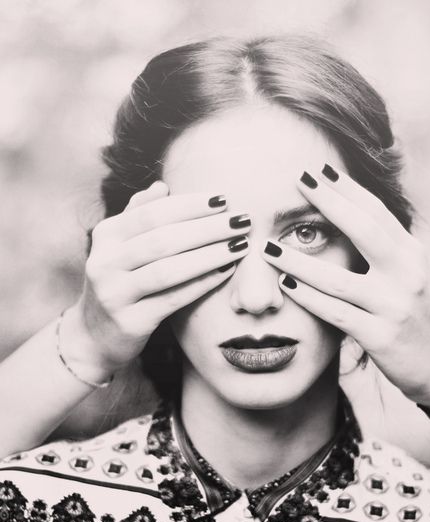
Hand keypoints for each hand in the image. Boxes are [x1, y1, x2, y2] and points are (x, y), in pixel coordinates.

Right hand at [63, 181, 249, 379]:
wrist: (95, 336)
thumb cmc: (120, 283)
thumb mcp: (120, 247)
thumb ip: (138, 216)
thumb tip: (162, 186)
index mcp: (106, 235)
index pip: (152, 212)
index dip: (190, 205)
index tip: (224, 199)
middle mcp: (104, 262)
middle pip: (163, 239)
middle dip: (207, 228)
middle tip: (242, 221)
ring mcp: (114, 294)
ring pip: (168, 269)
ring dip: (210, 255)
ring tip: (240, 245)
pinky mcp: (130, 322)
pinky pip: (173, 299)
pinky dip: (202, 283)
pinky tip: (226, 271)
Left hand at [262, 165, 429, 408]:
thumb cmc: (415, 315)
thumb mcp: (408, 275)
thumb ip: (383, 250)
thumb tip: (346, 217)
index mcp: (411, 255)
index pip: (377, 213)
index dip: (347, 190)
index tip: (318, 170)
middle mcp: (407, 274)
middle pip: (363, 231)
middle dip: (329, 203)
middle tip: (298, 181)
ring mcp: (393, 306)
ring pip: (338, 279)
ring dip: (298, 261)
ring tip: (268, 247)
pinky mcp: (380, 336)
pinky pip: (336, 312)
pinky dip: (307, 298)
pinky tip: (284, 285)